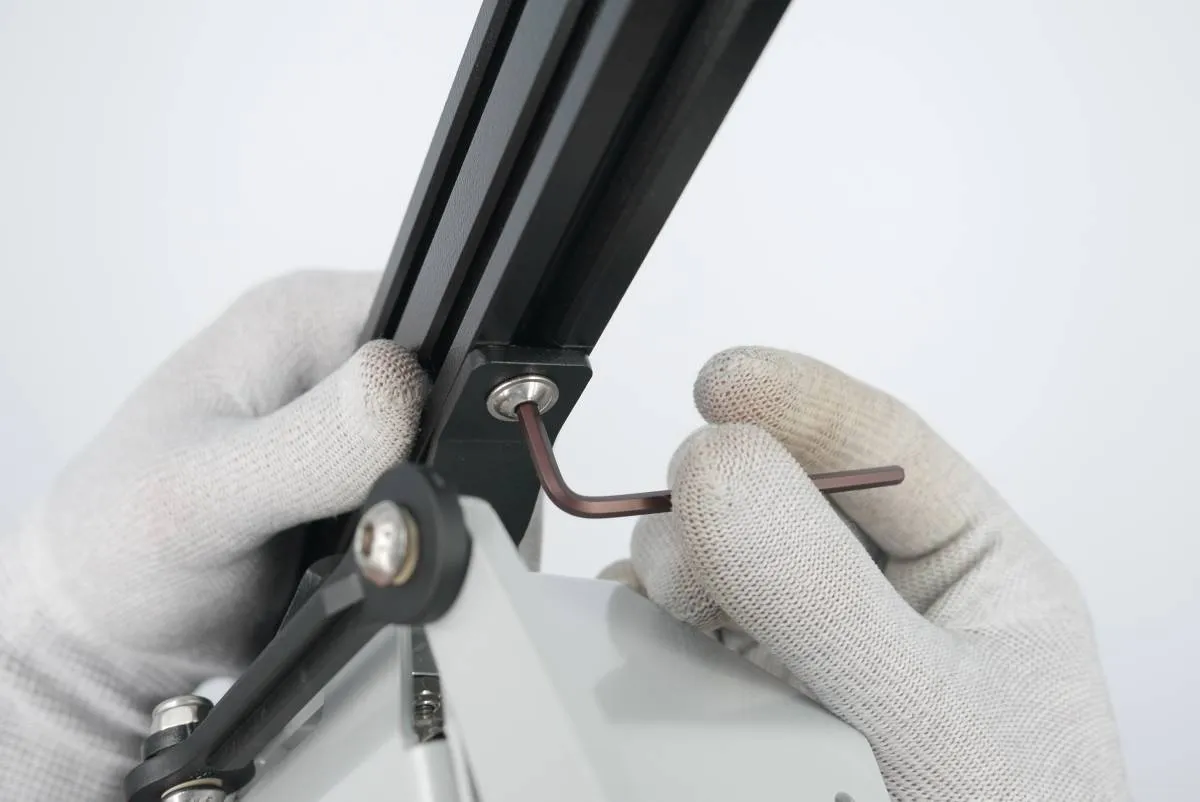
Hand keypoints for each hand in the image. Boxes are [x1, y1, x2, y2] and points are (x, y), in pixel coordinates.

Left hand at [0, 271, 428, 799]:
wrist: (114, 629)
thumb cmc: (118, 544)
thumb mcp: (203, 492)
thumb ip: (306, 444)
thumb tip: (404, 395)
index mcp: (300, 318)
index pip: (436, 316)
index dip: (452, 384)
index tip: (411, 457)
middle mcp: (335, 361)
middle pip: (457, 388)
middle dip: (439, 459)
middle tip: (363, 513)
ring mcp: (355, 424)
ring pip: (455, 451)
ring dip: (427, 503)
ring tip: (348, 540)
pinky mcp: (367, 480)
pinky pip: (433, 498)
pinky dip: (416, 534)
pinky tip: (361, 556)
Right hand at [604, 347, 1129, 800]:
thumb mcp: (924, 715)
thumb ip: (820, 592)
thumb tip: (717, 465)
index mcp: (974, 574)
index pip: (885, 451)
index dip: (800, 401)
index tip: (720, 384)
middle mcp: (886, 600)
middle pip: (780, 494)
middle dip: (730, 514)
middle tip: (705, 573)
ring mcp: (808, 648)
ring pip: (715, 557)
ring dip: (685, 578)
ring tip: (700, 648)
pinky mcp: (747, 697)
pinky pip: (677, 629)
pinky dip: (651, 634)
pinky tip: (658, 667)